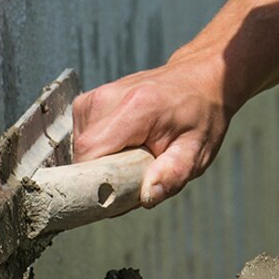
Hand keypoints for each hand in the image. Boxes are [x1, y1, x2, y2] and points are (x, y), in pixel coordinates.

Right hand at [69, 52, 231, 205]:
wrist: (198, 81)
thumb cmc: (200, 117)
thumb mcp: (197, 151)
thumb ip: (173, 174)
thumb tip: (148, 196)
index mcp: (136, 107)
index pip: (90, 151)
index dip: (94, 180)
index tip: (115, 195)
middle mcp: (108, 97)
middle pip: (82, 153)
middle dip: (102, 175)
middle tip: (135, 175)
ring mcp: (95, 97)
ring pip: (79, 148)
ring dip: (101, 163)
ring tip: (133, 157)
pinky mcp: (89, 101)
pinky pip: (82, 138)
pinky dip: (99, 150)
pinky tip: (124, 146)